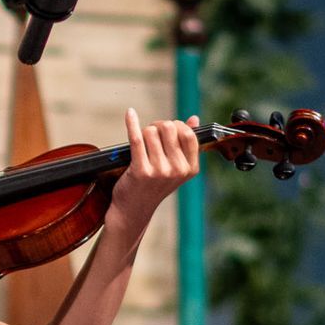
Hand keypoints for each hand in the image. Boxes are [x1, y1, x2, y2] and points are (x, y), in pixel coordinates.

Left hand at [108, 110, 199, 227]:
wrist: (133, 210)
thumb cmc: (153, 186)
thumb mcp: (174, 168)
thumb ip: (185, 144)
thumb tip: (194, 119)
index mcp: (190, 169)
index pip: (188, 134)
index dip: (176, 126)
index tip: (165, 130)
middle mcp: (177, 170)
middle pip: (169, 128)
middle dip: (157, 127)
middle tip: (149, 136)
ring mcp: (160, 171)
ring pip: (151, 132)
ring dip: (143, 133)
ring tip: (140, 146)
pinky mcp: (141, 171)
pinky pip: (136, 138)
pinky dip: (132, 123)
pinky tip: (130, 114)